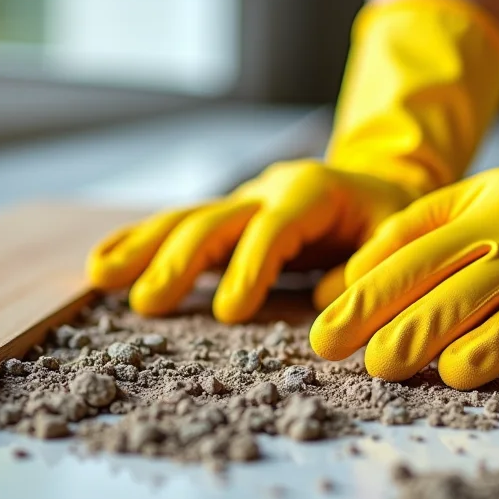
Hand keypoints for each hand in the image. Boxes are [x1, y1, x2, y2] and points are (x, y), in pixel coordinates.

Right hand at [87, 160, 412, 322]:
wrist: (379, 184)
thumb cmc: (389, 218)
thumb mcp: (399, 234)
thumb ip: (370, 265)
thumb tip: (325, 298)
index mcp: (312, 191)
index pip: (274, 228)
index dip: (251, 267)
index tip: (230, 313)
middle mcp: (266, 190)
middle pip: (216, 221)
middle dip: (180, 263)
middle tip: (148, 304)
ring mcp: (240, 202)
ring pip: (185, 220)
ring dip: (142, 249)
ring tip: (100, 277)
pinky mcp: (224, 219)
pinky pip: (177, 227)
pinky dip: (137, 242)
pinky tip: (100, 264)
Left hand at [312, 20, 498, 389]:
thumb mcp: (481, 196)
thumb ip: (415, 228)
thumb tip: (350, 274)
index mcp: (486, 217)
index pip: (416, 260)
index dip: (368, 299)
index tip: (326, 337)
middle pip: (466, 289)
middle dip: (416, 328)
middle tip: (375, 366)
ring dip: (493, 344)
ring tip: (452, 375)